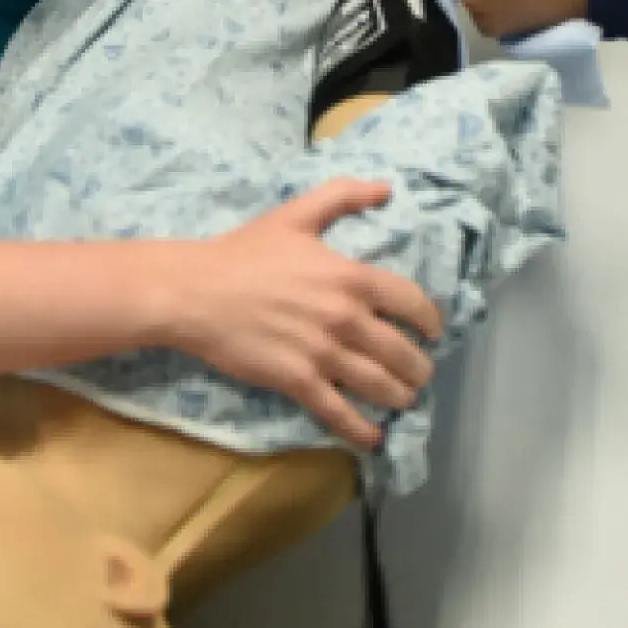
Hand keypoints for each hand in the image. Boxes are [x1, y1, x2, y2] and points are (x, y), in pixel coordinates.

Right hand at [162, 180, 442, 447]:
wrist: (195, 293)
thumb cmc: (244, 252)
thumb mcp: (296, 215)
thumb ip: (343, 197)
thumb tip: (386, 189)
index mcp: (351, 277)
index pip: (411, 303)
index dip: (429, 320)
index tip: (433, 331)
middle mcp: (345, 317)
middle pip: (402, 351)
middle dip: (419, 368)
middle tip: (421, 374)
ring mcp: (322, 352)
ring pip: (378, 385)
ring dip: (400, 397)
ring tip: (405, 400)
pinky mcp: (297, 381)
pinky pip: (339, 411)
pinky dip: (362, 429)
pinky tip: (374, 438)